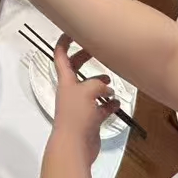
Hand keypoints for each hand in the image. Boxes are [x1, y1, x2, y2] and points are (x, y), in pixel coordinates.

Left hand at [48, 33, 119, 166]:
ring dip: (101, 84)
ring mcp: (80, 106)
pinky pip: (100, 108)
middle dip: (85, 59)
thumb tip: (106, 87)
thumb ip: (97, 83)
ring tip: (112, 83)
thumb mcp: (86, 91)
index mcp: (65, 81)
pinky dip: (108, 104)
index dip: (64, 42)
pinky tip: (117, 103)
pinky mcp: (90, 119)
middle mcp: (71, 91)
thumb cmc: (76, 115)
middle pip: (76, 69)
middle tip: (98, 51)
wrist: (74, 146)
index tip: (72, 31)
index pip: (60, 56)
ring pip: (90, 89)